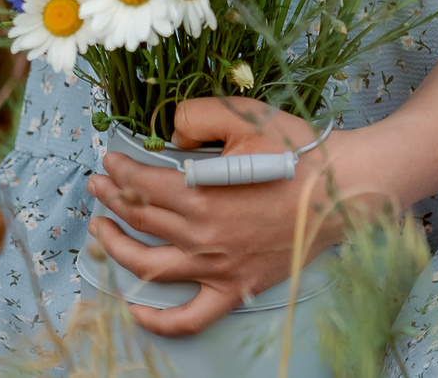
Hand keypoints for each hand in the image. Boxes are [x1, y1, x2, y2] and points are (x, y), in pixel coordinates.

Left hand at [84, 98, 357, 334]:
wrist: (339, 191)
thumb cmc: (297, 153)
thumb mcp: (245, 117)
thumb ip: (197, 117)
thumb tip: (169, 134)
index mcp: (198, 194)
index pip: (139, 184)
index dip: (117, 171)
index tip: (109, 161)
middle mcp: (199, 235)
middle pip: (138, 220)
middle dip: (110, 199)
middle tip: (97, 187)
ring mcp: (214, 267)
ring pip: (147, 266)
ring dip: (115, 248)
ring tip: (101, 233)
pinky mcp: (234, 288)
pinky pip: (188, 317)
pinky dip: (157, 320)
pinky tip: (135, 308)